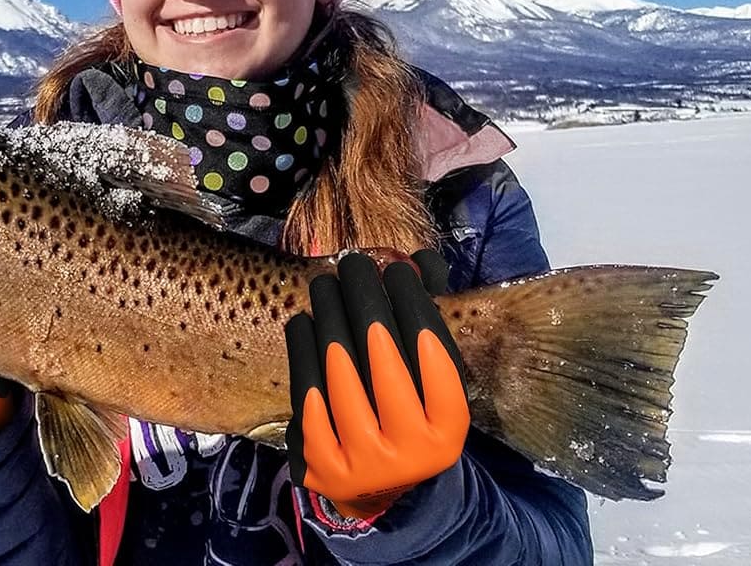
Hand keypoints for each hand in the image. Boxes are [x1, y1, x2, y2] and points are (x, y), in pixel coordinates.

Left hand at [285, 250, 469, 519]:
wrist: (380, 490)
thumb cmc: (411, 420)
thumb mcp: (432, 388)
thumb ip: (431, 331)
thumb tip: (419, 262)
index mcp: (446, 434)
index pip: (434, 361)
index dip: (415, 309)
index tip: (398, 271)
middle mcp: (408, 455)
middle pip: (385, 364)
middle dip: (367, 304)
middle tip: (354, 264)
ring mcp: (361, 465)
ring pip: (342, 378)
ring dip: (331, 321)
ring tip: (326, 285)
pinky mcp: (319, 466)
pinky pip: (308, 399)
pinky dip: (304, 355)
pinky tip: (303, 323)